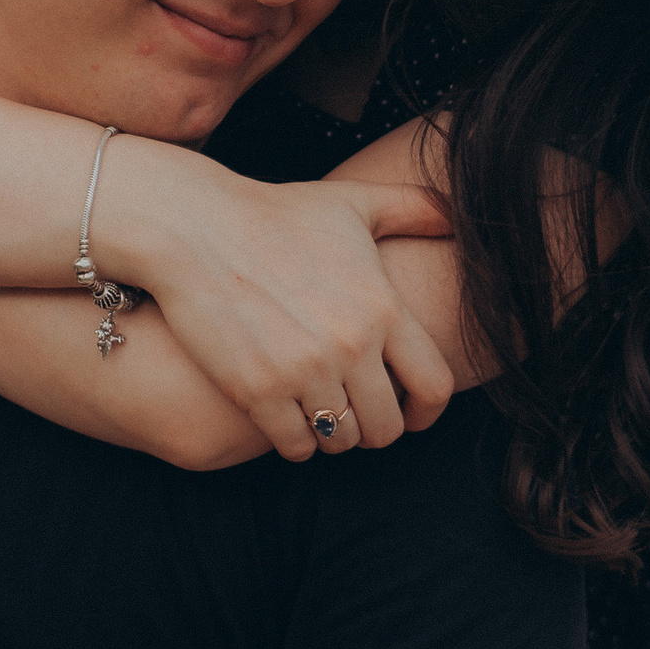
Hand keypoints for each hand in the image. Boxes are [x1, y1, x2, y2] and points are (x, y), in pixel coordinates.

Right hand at [113, 164, 455, 461]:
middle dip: (376, 428)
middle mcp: (350, 345)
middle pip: (386, 427)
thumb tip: (457, 216)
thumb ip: (412, 208)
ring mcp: (303, 371)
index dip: (427, 411)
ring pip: (342, 440)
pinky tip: (288, 420)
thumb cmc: (274, 213)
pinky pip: (296, 446)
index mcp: (382, 307)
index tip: (412, 413)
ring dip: (335, 435)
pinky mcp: (257, 390)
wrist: (192, 226)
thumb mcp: (352, 202)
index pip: (433, 387)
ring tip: (322, 415)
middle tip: (357, 416)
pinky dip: (297, 442)